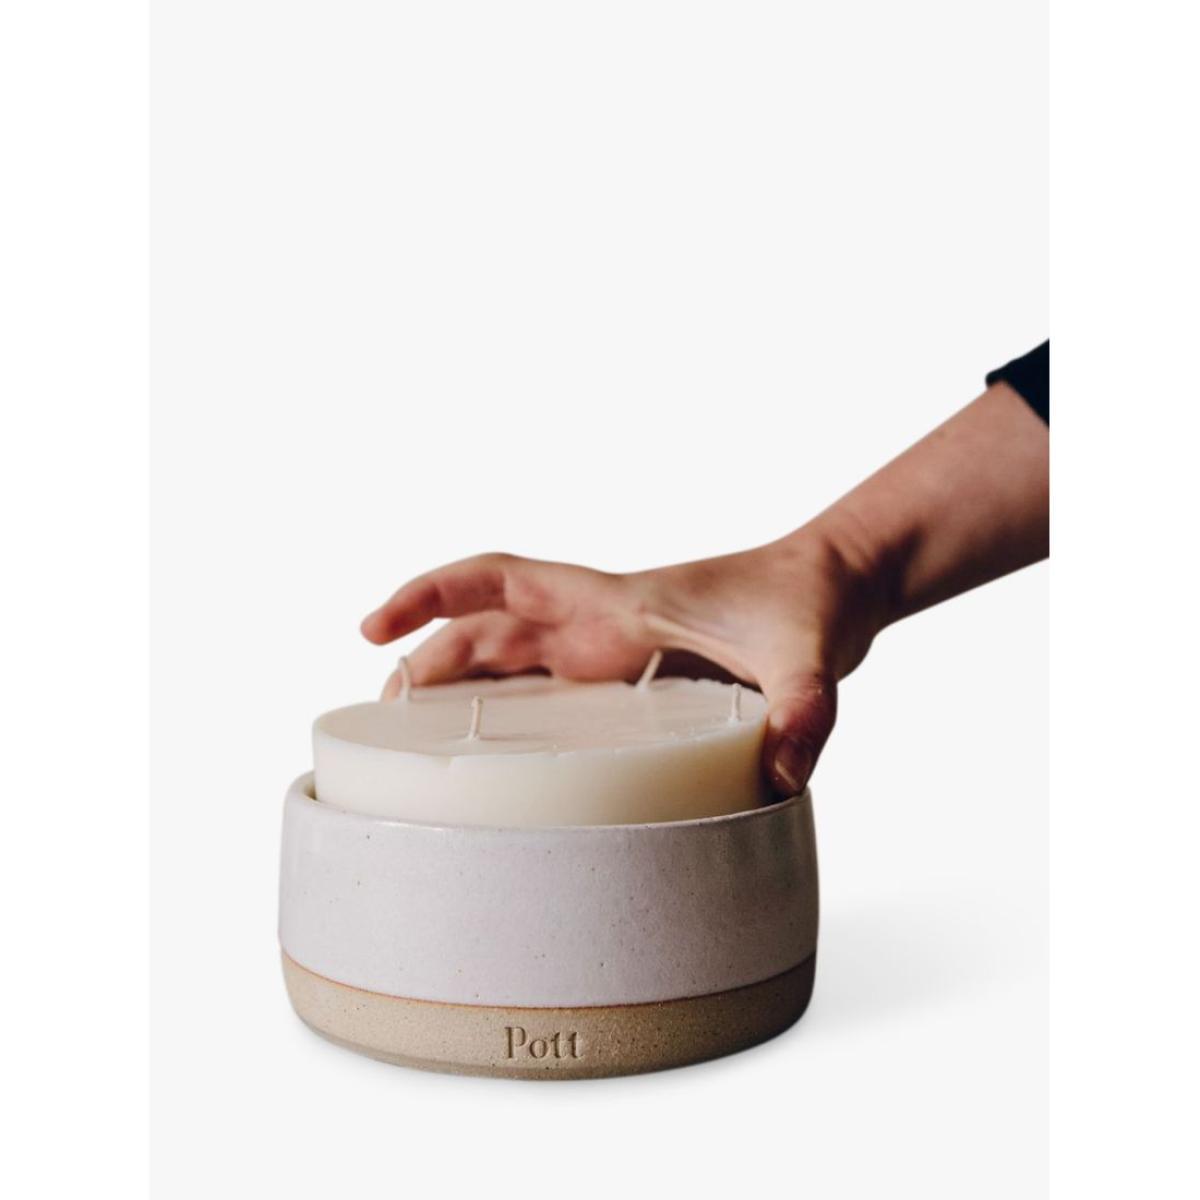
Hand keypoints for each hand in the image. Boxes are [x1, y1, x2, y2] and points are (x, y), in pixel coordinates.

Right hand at [360, 525, 884, 795]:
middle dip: (424, 660)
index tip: (375, 624)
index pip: (500, 580)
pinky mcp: (628, 674)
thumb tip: (780, 774)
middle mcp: (599, 623)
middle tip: (381, 722)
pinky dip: (507, 709)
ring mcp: (609, 649)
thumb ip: (801, 708)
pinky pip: (546, 688)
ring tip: (413, 742)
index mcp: (615, 603)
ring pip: (506, 658)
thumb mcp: (808, 656)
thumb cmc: (808, 600)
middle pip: (483, 630)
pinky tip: (500, 758)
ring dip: (456, 685)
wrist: (831, 584)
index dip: (431, 595)